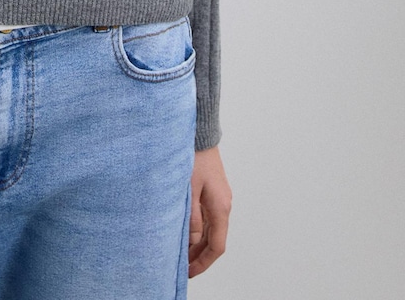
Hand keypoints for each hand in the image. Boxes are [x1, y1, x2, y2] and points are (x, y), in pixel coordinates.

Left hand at [188, 145, 231, 276]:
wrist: (200, 132)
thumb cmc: (193, 157)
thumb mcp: (188, 189)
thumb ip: (192, 217)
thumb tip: (193, 241)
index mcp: (220, 207)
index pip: (217, 246)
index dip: (203, 263)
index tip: (189, 273)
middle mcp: (224, 205)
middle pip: (215, 240)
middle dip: (199, 256)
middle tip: (182, 267)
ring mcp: (220, 197)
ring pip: (212, 229)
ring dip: (198, 243)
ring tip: (181, 253)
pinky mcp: (214, 191)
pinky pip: (209, 217)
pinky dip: (199, 229)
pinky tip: (186, 231)